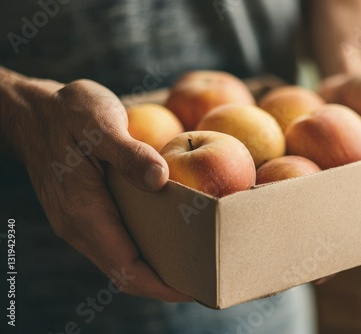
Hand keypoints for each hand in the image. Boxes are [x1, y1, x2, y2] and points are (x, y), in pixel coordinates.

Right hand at [3, 71, 189, 301]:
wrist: (32, 112)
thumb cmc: (68, 114)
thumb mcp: (101, 124)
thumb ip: (130, 154)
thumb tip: (160, 179)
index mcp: (84, 211)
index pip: (126, 267)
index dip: (160, 285)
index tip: (193, 288)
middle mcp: (78, 226)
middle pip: (124, 272)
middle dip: (162, 282)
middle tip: (201, 277)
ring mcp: (77, 221)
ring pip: (117, 260)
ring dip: (151, 268)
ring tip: (188, 261)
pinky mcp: (81, 213)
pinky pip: (113, 243)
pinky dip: (140, 249)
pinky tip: (163, 235)